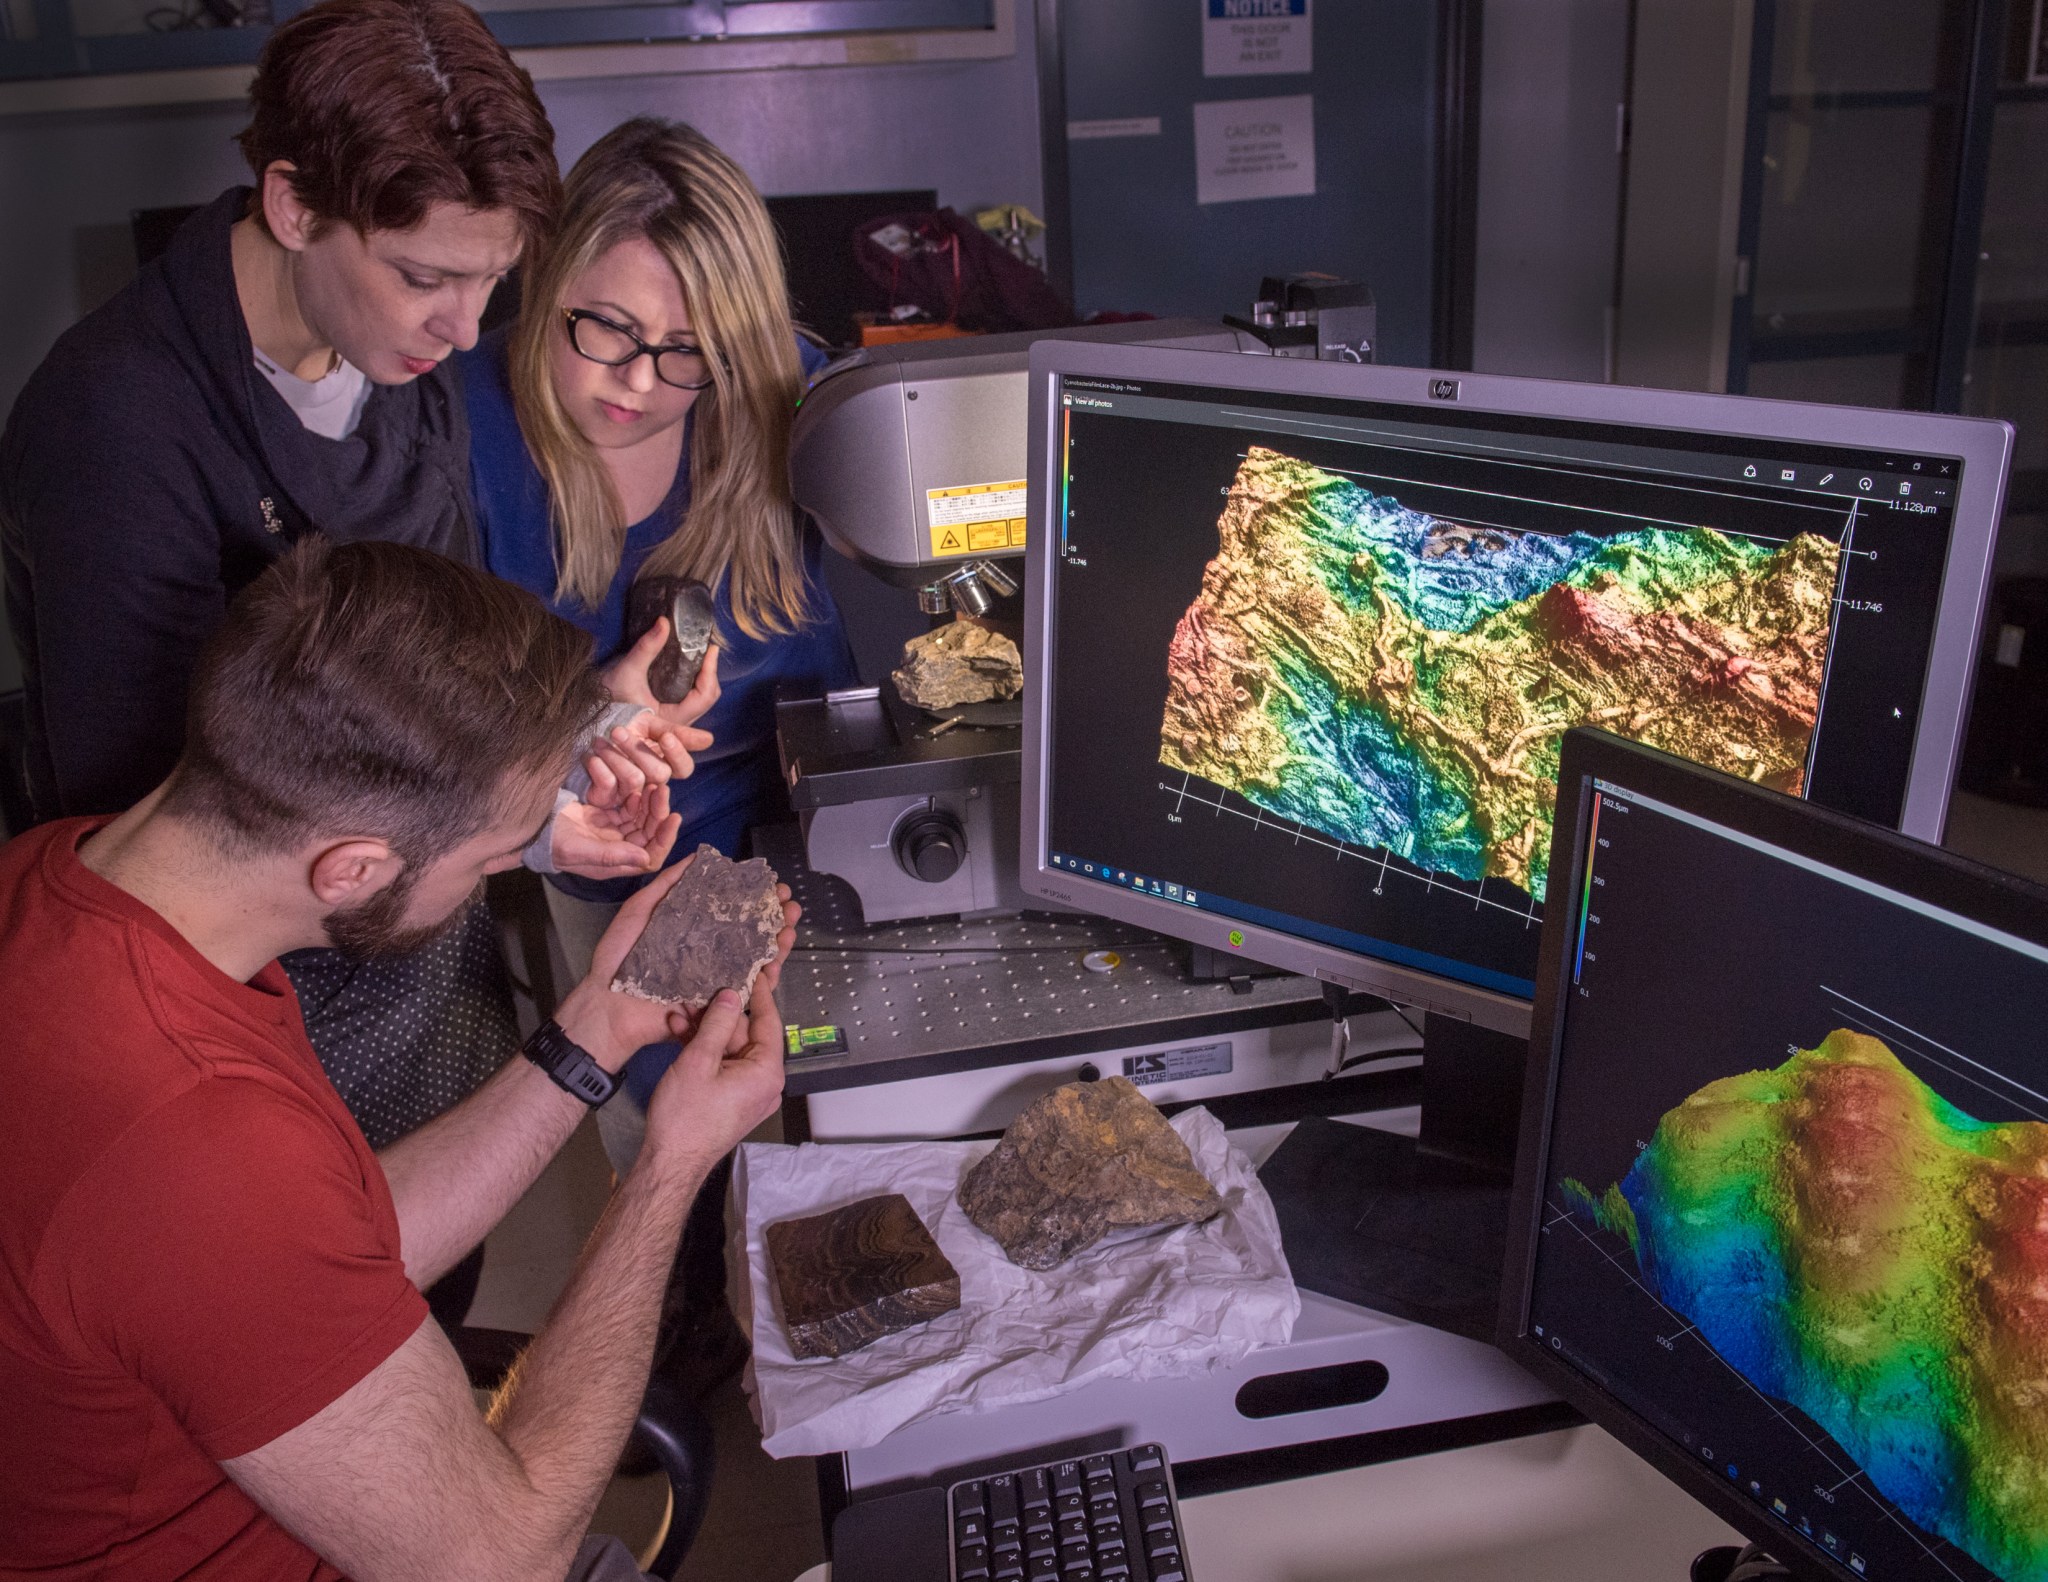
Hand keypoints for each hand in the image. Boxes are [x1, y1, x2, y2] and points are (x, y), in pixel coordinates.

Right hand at [550, 784, 680, 878]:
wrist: (530, 828)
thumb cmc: (551, 843)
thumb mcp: (578, 850)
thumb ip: (611, 855)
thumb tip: (646, 858)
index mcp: (616, 864)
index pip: (652, 857)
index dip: (665, 839)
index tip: (673, 817)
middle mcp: (619, 850)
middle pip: (650, 834)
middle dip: (658, 813)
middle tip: (662, 790)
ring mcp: (614, 833)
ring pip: (642, 819)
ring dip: (650, 803)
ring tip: (655, 785)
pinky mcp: (607, 818)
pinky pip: (629, 809)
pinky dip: (636, 798)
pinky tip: (639, 786)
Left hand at [553, 857, 801, 1070]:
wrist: (609, 1005)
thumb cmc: (618, 958)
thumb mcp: (640, 910)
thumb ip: (667, 885)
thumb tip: (697, 856)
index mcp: (692, 930)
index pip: (730, 910)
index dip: (752, 897)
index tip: (770, 883)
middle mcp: (707, 951)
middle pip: (749, 932)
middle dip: (773, 917)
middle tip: (789, 903)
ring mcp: (714, 978)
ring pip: (755, 959)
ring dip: (777, 942)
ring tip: (790, 925)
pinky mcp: (715, 1002)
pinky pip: (746, 991)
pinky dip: (767, 977)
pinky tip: (778, 959)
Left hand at [581, 712, 694, 809]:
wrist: (588, 729)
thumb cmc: (623, 725)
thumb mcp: (651, 725)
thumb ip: (677, 733)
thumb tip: (709, 740)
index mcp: (665, 764)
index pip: (683, 768)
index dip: (677, 754)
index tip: (665, 737)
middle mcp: (651, 782)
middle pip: (659, 774)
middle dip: (639, 751)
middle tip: (619, 731)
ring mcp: (629, 793)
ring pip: (635, 780)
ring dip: (617, 756)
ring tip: (601, 740)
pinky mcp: (606, 799)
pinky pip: (607, 790)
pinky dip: (600, 771)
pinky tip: (592, 757)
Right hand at [602, 617, 722, 734]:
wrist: (594, 716)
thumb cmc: (609, 702)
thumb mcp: (627, 672)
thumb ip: (646, 648)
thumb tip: (664, 622)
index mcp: (671, 719)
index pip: (704, 697)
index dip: (711, 671)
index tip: (711, 650)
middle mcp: (678, 723)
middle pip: (707, 697)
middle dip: (710, 672)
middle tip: (707, 650)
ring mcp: (675, 720)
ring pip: (701, 698)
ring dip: (704, 677)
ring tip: (701, 655)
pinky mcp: (670, 715)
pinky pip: (692, 698)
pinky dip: (695, 681)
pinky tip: (689, 666)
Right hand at [639, 979, 788, 1180]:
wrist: (670, 1163)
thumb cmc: (685, 1120)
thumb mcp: (698, 1061)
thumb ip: (716, 1024)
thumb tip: (729, 997)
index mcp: (767, 1073)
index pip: (769, 1021)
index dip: (759, 994)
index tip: (756, 971)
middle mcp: (765, 1083)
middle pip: (746, 1034)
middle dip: (719, 1015)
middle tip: (698, 995)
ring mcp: (749, 1093)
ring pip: (731, 1048)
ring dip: (706, 1031)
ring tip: (680, 1016)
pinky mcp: (733, 1099)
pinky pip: (724, 1065)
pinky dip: (706, 1051)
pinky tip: (682, 1034)